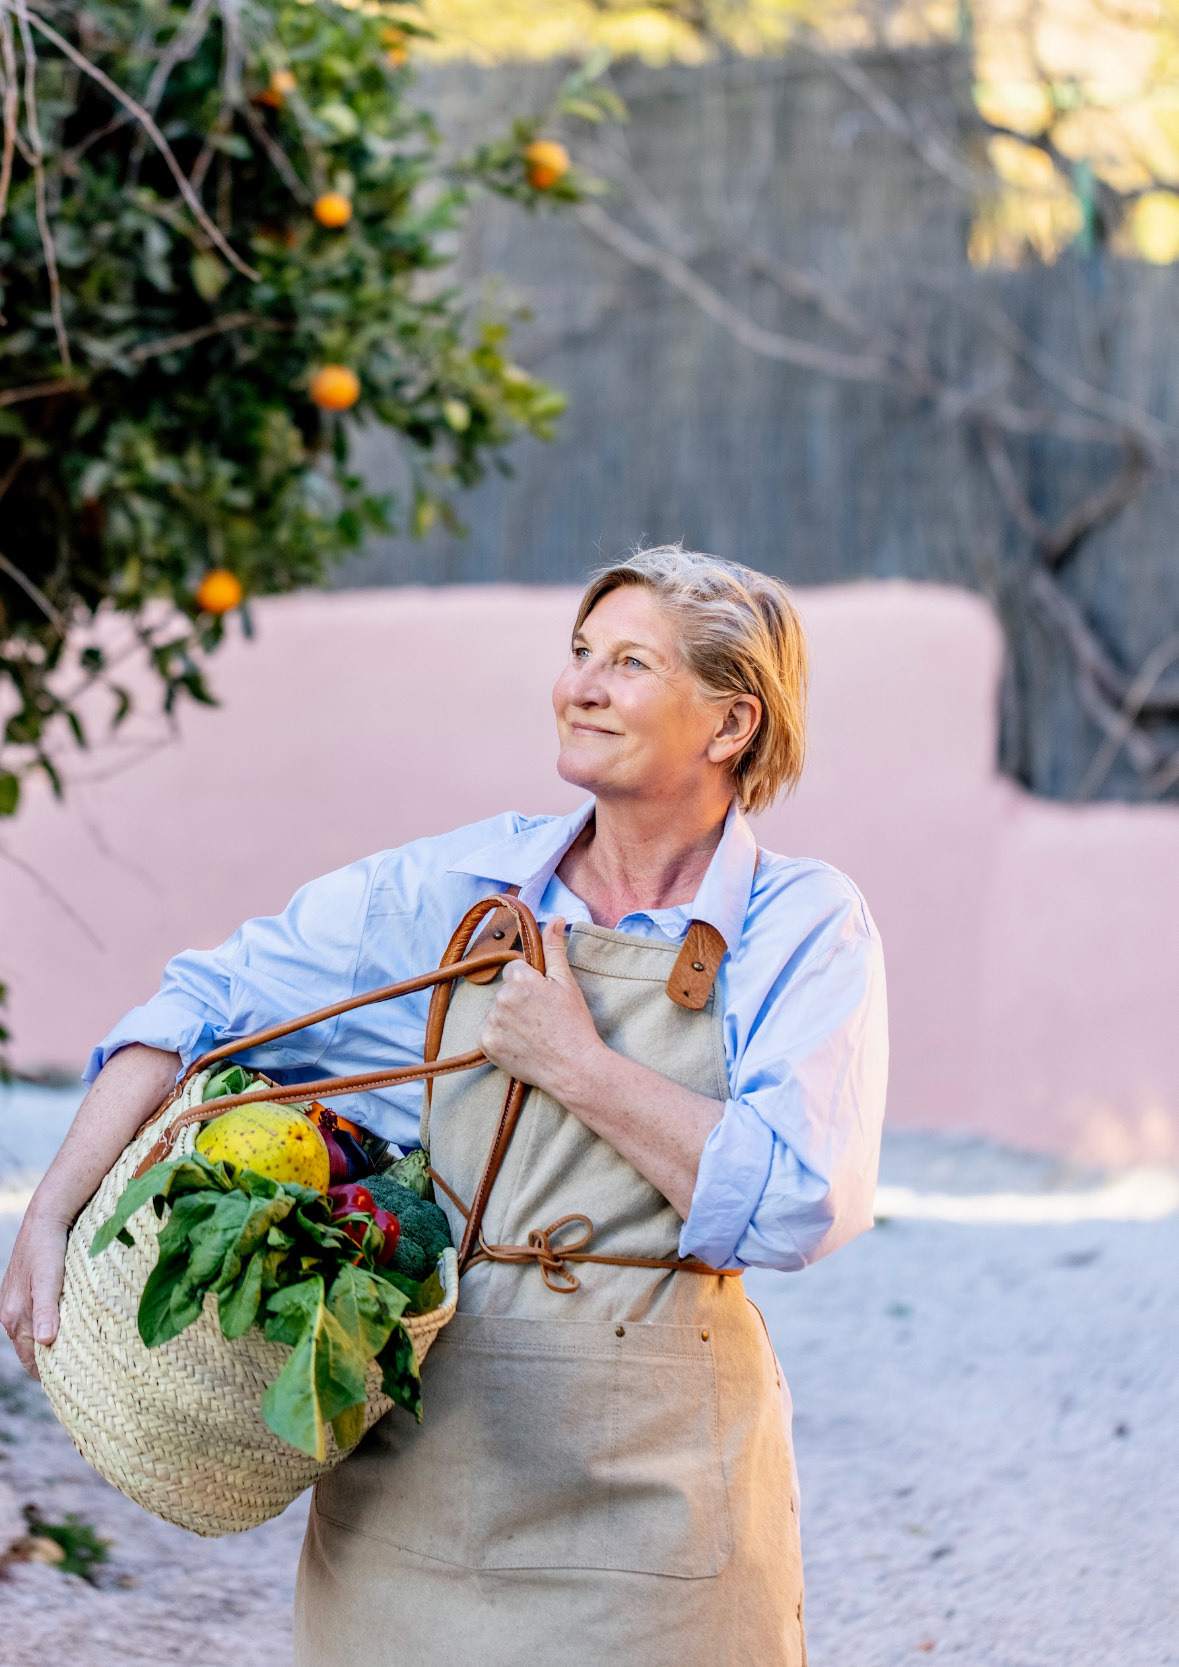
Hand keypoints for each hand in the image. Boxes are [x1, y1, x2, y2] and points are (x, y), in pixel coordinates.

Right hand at [0, 1205, 69, 1378]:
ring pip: (33, 1335)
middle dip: (51, 1362)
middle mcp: (10, 1313)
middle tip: (81, 1373)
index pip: (31, 1360)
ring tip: (77, 1355)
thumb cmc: (49, 1248)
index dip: (50, 1373)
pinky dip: (48, 1328)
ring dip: (51, 1344)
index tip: (73, 1384)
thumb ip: (47, 1309)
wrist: (45, 1219)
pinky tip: (66, 1328)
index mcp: (14, 1316)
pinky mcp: (24, 1292)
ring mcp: (16, 1303)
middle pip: (30, 1350)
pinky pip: (35, 1320)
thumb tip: (45, 1341)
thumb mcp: (50, 1279)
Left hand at [477, 917, 603, 1102]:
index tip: (544, 1001)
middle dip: (518, 1001)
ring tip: (533, 1034)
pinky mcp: (486, 1043)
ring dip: (508, 1020)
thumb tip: (555, 918)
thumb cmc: (574, 1024)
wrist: (574, 1067)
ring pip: (496, 1012)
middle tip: (541, 1020)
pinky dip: (499, 1038)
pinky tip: (520, 1044)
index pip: (514, 970)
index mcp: (521, 979)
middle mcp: (502, 998)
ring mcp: (492, 1022)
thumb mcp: (567, 983)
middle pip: (504, 992)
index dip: (530, 984)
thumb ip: (555, 949)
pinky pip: (487, 1032)